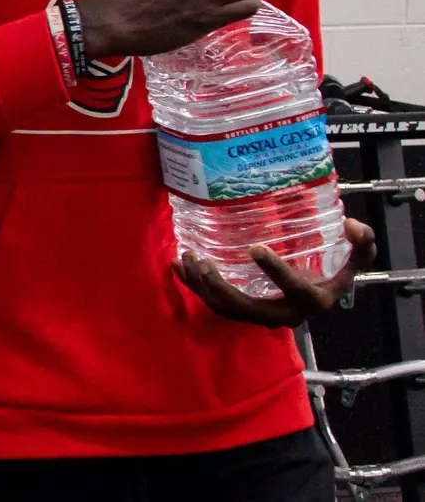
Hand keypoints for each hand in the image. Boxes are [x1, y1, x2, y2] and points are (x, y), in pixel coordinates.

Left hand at [174, 218, 377, 327]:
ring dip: (201, 286)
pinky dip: (193, 285)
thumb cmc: (332, 275)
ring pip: (225, 309)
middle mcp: (283, 314)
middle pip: (247, 308)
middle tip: (202, 260)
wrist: (314, 298)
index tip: (256, 248)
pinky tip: (178, 264)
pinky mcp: (242, 311)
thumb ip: (362, 246)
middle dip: (220, 287)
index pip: (296, 290)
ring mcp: (260, 315)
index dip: (276, 272)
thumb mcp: (354, 262)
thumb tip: (352, 225)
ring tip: (186, 258)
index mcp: (311, 300)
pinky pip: (214, 303)